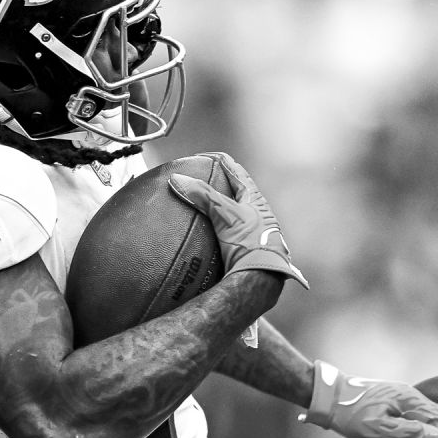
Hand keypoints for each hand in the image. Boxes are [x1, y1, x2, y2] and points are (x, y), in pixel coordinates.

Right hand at [168, 153, 308, 287]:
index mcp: (256, 201)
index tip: (205, 157)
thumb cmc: (250, 245)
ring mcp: (251, 236)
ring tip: (197, 210)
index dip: (222, 162)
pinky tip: (200, 240)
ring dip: (216, 212)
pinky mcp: (244, 253)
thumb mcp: (225, 215)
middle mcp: (257, 216)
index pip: (238, 172)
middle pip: (236, 194)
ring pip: (231, 217)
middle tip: (201, 180)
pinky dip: (211, 234)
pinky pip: (224, 238)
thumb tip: (177, 179)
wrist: (260, 281)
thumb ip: (203, 195)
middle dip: (219, 186)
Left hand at [299, 360, 437, 437]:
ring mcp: (402, 397)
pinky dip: (403, 435)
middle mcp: (410, 395)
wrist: (327, 397)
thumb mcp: (378, 429)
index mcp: (410, 399)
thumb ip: (410, 432)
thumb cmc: (350, 413)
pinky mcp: (393, 402)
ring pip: (423, 422)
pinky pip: (409, 420)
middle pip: (437, 422)